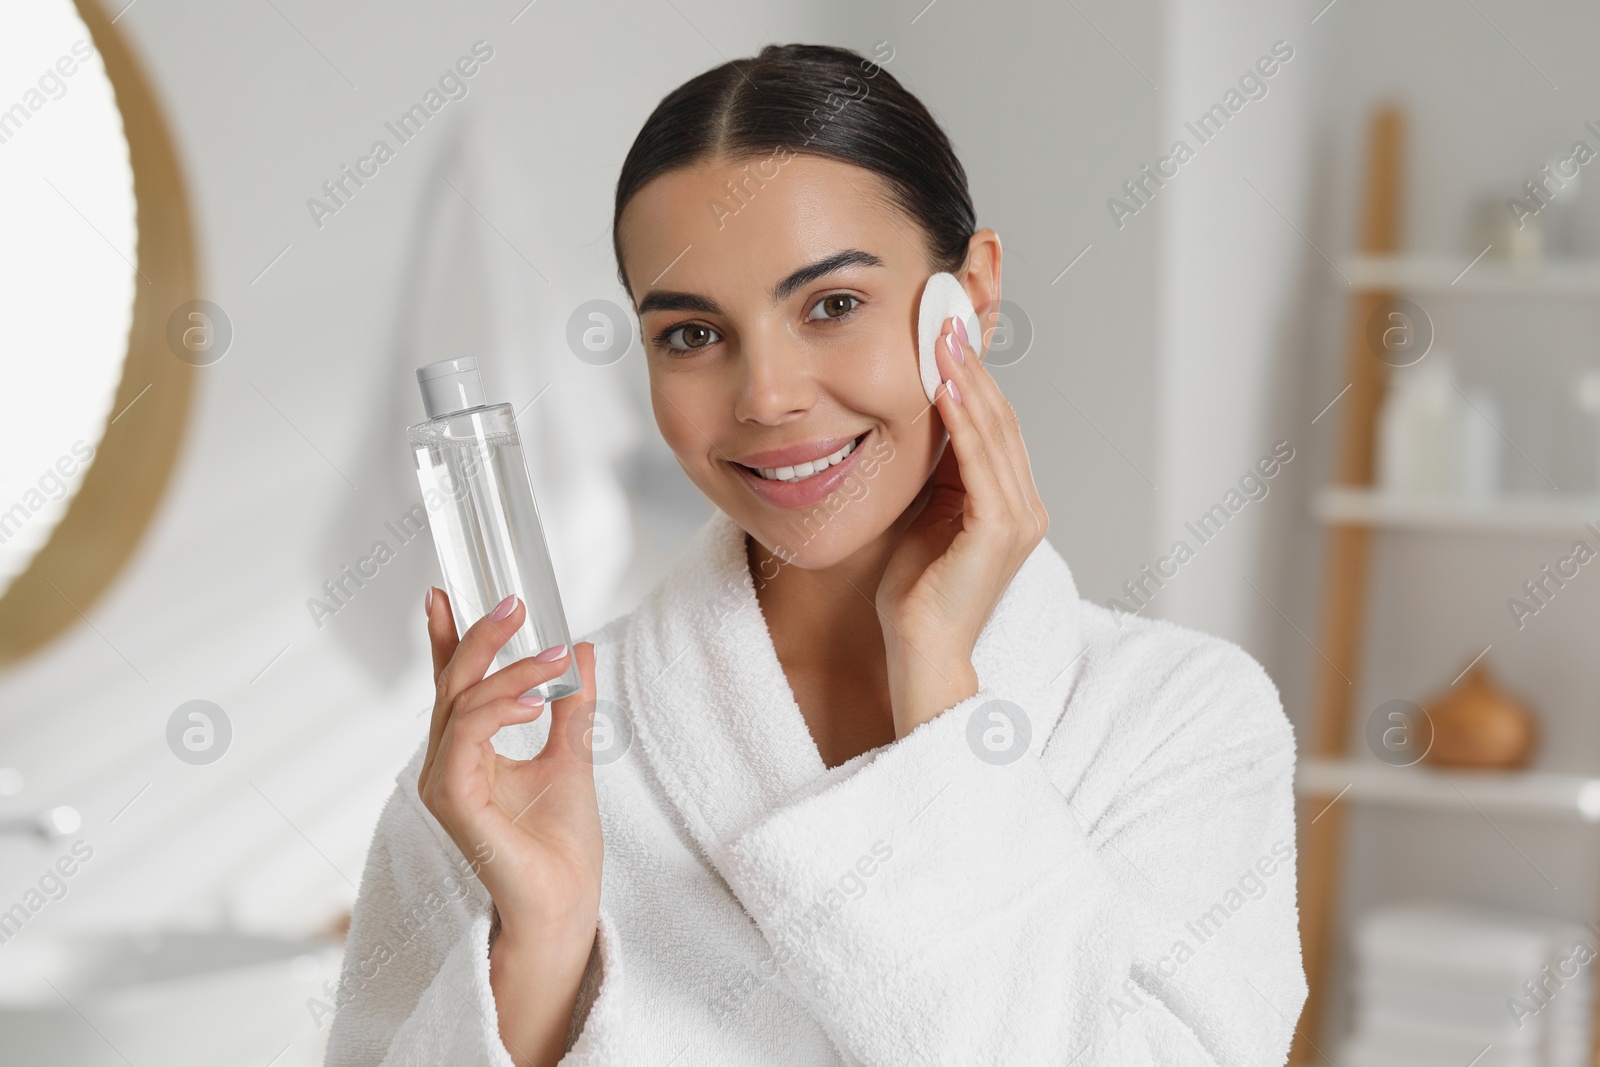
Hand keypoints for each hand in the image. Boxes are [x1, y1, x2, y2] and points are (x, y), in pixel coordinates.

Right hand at [418, 589, 601, 1064]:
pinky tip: (535, 701)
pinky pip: (466, 737)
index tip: (446, 593)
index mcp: (472, 750)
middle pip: (454, 684)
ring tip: (553, 657)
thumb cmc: (561, 842)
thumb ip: (571, 703)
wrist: (566, 900)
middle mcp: (450, 763)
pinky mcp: (454, 802)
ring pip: (463, 704)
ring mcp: (446, 782)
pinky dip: (500, 710)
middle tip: (514, 604)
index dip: (446, 639)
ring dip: (510, 673)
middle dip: (479, 636)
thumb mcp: (573, 753)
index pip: (454, 684)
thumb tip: (580, 649)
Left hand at [876, 314, 1048, 736]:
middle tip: (947, 314)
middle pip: (1000, 418)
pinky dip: (964, 421)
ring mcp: (1018, 518)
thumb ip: (936, 473)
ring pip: (994, 432)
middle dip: (972, 363)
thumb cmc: (915, 592)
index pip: (993, 423)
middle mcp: (1024, 506)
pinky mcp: (1000, 531)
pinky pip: (982, 463)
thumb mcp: (925, 514)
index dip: (972, 374)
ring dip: (967, 380)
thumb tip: (921, 419)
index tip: (945, 330)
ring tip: (944, 335)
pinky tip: (943, 387)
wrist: (919, 650)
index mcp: (1009, 502)